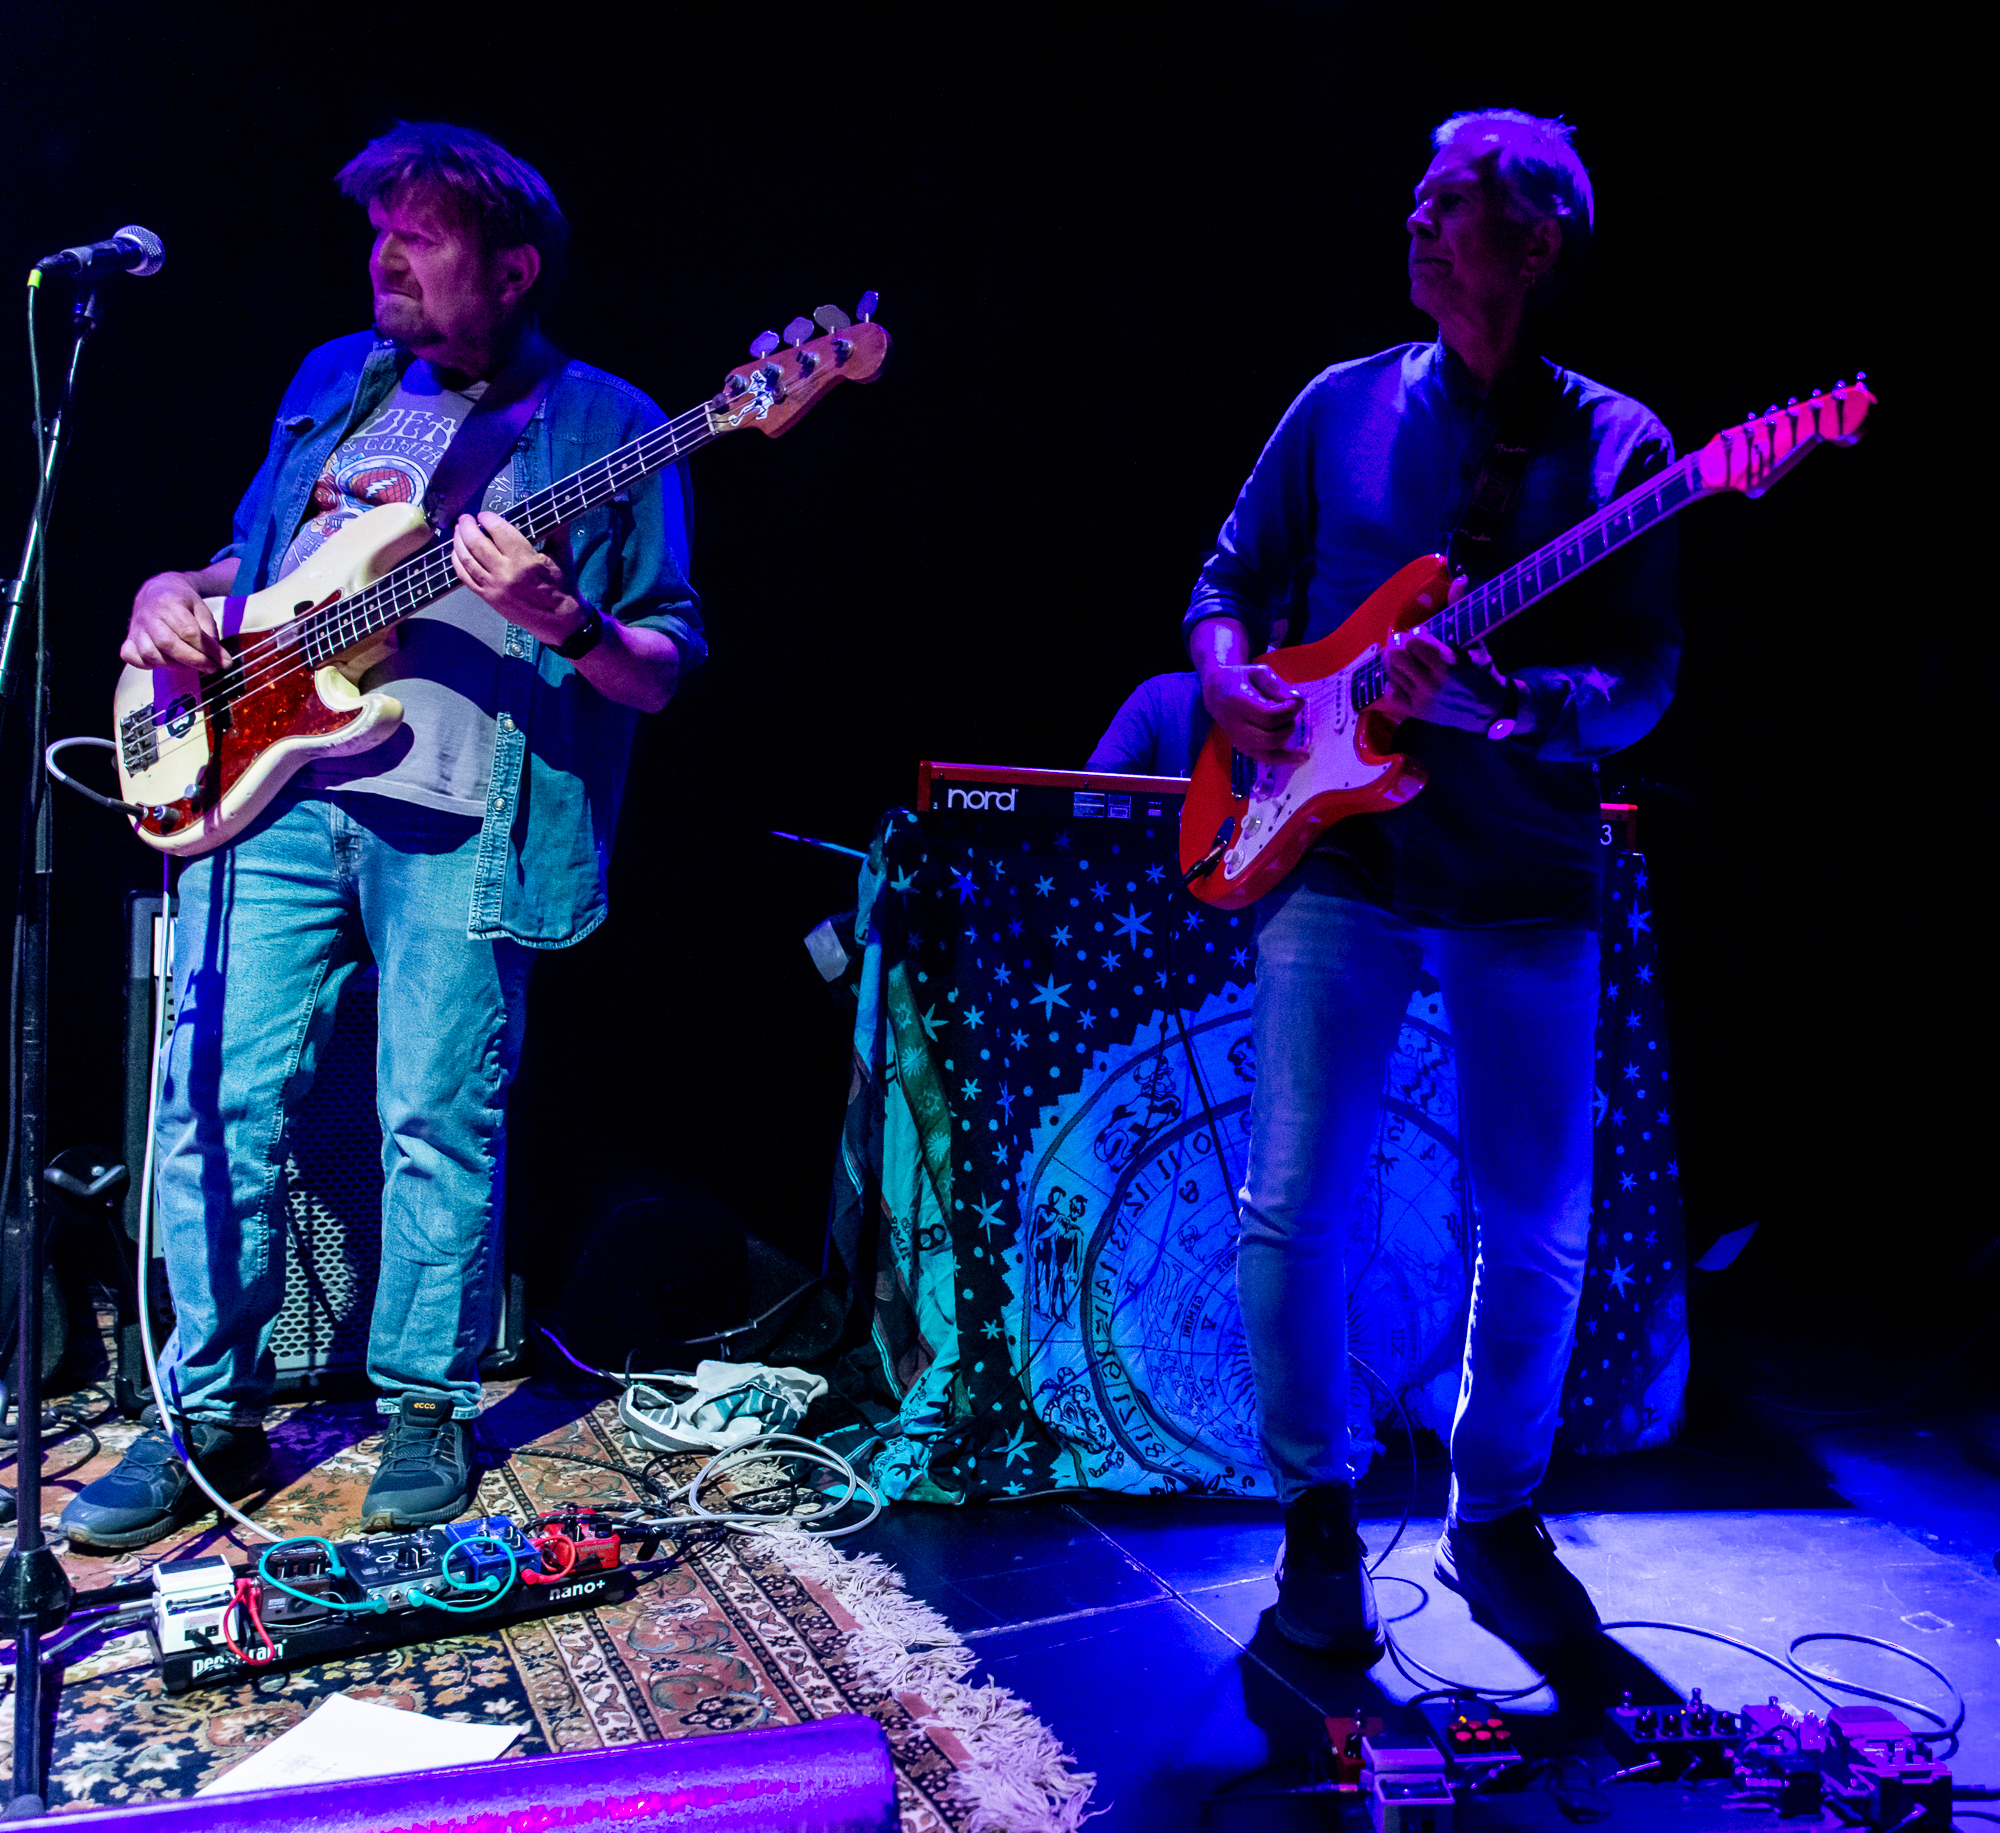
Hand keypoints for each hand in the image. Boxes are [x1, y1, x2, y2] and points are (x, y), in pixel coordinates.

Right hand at [123, 573, 224, 671]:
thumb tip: (220, 660)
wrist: (157, 590)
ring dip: (173, 664)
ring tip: (189, 664)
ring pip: (150, 653)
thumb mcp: (202, 611)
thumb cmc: (183, 603)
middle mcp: (148, 615)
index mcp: (169, 603)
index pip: (189, 631)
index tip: (224, 662)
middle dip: (193, 660)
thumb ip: (210, 634)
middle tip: (211, 667)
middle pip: (168, 643)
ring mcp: (136, 628)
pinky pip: (132, 657)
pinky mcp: (129, 639)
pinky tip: (163, 661)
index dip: (207, 650)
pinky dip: (147, 664)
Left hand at [450, 511, 590, 646]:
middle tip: (466, 518)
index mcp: (525, 559)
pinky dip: (457, 562)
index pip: (498, 530)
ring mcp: (494, 587)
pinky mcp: (488, 598)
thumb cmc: (562, 585)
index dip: (487, 518)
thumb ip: (556, 528)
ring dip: (458, 541)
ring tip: (458, 530)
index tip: (485, 515)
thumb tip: (555, 505)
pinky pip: (465, 577)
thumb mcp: (563, 554)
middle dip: (467, 526)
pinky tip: (456, 552)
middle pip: (476, 542)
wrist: (560, 621)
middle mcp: (506, 573)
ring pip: (466, 559)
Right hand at [1201, 661, 1306, 760]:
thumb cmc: (1239, 679)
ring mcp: (1238, 740)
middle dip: (1288, 726)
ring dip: (1287, 739)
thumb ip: (1276, 685)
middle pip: (1270, 737)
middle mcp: (1236, 726)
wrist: (1216, 693)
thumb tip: (1298, 698)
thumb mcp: (1257, 672)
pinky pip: (1266, 758)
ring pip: (1269, 752)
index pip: (1269, 716)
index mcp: (1238, 703)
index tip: (1298, 701)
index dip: (1289, 710)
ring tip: (1290, 724)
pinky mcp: (1243, 748)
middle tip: (1291, 712)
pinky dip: (1284, 758)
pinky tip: (1302, 755)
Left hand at [1380, 575, 1515, 732]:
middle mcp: (1432, 685)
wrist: (1488, 709)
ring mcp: (1422, 701)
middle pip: (1396, 657)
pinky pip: (1389, 694)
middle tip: (1405, 642)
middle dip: (1399, 645)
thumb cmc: (1481, 671)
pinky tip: (1403, 676)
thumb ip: (1462, 609)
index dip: (1416, 634)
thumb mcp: (1475, 641)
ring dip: (1394, 662)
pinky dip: (1392, 683)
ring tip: (1405, 658)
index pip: (1415, 641)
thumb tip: (1460, 578)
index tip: (1422, 634)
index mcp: (1448, 666)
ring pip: (1391, 673)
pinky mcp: (1415, 713)